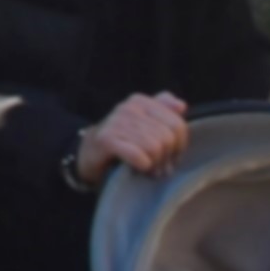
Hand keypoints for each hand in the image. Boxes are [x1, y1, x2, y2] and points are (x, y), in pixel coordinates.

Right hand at [72, 92, 193, 187]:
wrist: (88, 154)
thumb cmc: (123, 141)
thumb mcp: (144, 124)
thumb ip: (164, 111)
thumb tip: (181, 106)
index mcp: (140, 101)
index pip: (177, 125)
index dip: (179, 147)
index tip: (169, 157)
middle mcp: (128, 108)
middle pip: (167, 138)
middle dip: (166, 158)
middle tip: (158, 166)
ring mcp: (115, 122)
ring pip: (155, 148)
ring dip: (154, 166)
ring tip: (147, 169)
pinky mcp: (106, 140)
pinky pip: (140, 157)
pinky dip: (142, 167)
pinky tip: (137, 169)